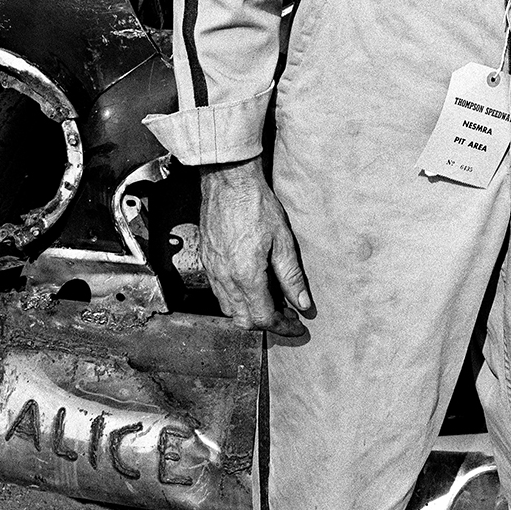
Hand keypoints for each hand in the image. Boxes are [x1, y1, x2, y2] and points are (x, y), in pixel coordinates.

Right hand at [198, 158, 312, 336]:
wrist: (228, 183)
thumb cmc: (256, 205)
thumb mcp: (282, 240)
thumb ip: (291, 277)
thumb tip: (303, 304)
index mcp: (245, 276)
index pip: (263, 317)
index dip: (283, 326)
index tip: (299, 326)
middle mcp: (225, 279)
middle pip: (243, 320)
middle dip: (267, 324)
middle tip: (288, 315)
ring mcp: (212, 272)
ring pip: (229, 309)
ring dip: (251, 313)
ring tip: (274, 302)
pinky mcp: (207, 263)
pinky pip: (220, 294)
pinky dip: (237, 300)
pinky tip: (253, 288)